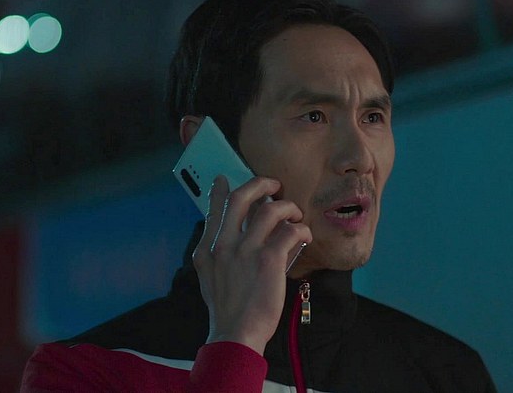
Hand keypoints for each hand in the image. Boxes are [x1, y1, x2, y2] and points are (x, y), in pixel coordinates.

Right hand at [193, 175, 311, 355]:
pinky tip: (305, 236)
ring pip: (270, 210)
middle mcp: (224, 245)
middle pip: (240, 198)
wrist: (235, 334)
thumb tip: (234, 234)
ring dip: (287, 207)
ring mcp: (246, 251)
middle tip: (273, 185)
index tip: (224, 179)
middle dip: (260, 184)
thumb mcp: (210, 278)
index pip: (214, 210)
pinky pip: (290, 232)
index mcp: (207, 249)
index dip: (219, 191)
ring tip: (295, 215)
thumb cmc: (227, 310)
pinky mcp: (268, 260)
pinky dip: (301, 230)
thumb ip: (218, 254)